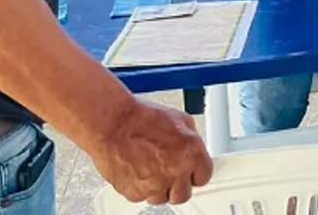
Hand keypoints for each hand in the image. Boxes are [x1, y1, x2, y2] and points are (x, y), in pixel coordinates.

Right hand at [89, 99, 212, 205]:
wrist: (114, 124)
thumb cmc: (142, 118)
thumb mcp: (180, 120)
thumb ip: (191, 142)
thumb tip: (194, 151)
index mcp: (192, 154)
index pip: (204, 177)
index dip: (196, 173)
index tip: (191, 172)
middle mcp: (176, 172)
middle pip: (184, 195)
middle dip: (179, 185)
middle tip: (171, 174)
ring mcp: (155, 185)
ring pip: (161, 198)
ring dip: (158, 188)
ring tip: (150, 168)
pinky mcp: (134, 192)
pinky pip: (141, 197)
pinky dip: (139, 187)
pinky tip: (137, 169)